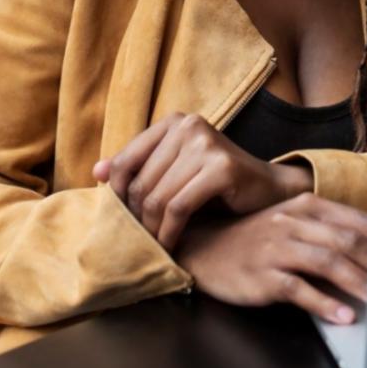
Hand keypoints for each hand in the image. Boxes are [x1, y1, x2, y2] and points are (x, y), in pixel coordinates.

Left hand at [93, 112, 313, 250]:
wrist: (269, 189)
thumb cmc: (218, 184)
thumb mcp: (176, 170)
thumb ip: (141, 168)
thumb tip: (97, 172)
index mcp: (174, 121)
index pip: (127, 160)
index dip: (118, 195)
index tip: (120, 219)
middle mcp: (189, 125)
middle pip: (142, 182)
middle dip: (136, 217)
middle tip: (138, 240)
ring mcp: (207, 144)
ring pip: (158, 196)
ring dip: (152, 229)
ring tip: (153, 246)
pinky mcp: (222, 167)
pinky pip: (179, 207)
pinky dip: (170, 231)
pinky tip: (170, 244)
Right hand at [177, 192, 366, 324]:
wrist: (204, 248)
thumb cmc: (257, 238)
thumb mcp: (292, 222)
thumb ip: (329, 229)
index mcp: (306, 206)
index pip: (354, 220)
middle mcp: (293, 222)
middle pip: (346, 241)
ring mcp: (276, 248)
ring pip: (326, 263)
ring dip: (357, 283)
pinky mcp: (262, 275)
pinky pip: (298, 289)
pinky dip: (323, 303)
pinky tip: (341, 315)